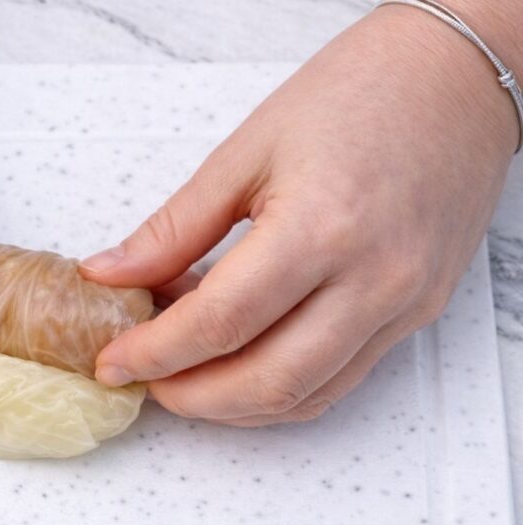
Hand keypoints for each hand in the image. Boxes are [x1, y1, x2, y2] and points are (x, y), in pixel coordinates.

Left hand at [81, 5, 518, 425]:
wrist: (454, 79)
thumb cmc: (355, 94)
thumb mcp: (246, 152)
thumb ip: (174, 227)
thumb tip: (110, 274)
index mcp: (321, 227)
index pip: (220, 322)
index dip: (155, 352)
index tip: (113, 360)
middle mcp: (372, 279)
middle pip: (265, 380)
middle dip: (190, 396)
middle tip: (144, 378)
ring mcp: (403, 303)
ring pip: (305, 395)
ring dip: (232, 405)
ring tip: (183, 376)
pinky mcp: (417, 313)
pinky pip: (340, 380)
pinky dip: (280, 391)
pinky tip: (240, 367)